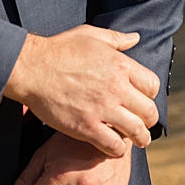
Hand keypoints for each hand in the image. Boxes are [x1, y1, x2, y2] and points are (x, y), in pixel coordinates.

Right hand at [2, 25, 159, 156]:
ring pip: (136, 130)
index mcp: (121, 65)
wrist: (31, 68)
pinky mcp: (86, 127)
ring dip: (140, 138)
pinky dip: (117, 150)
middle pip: (149, 110)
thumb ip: (117, 38)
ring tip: (138, 141)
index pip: (152, 85)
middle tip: (145, 125)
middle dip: (149, 119)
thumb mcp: (91, 35)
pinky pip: (113, 145)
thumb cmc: (59, 49)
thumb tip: (135, 38)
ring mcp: (102, 108)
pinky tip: (114, 148)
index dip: (150, 95)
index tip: (143, 100)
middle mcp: (117, 87)